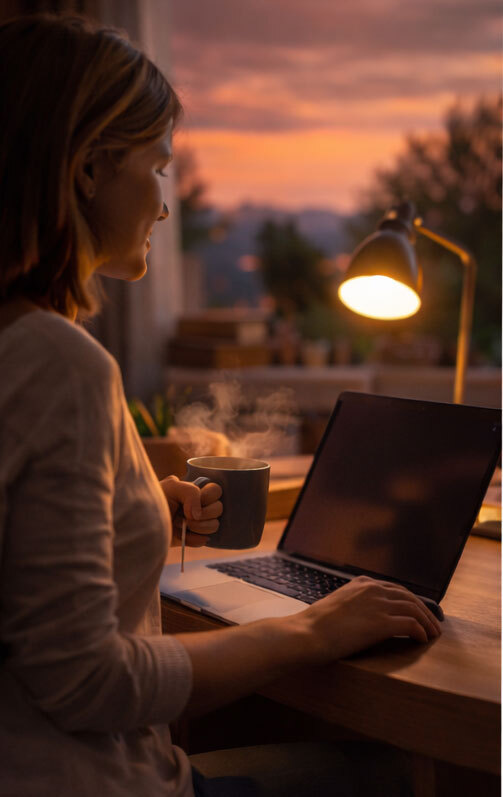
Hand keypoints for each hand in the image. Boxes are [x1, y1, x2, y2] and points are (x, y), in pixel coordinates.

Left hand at [159, 475, 222, 546]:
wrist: (141, 523)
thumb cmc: (154, 500)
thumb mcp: (171, 487)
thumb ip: (191, 492)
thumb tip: (198, 515)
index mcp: (196, 491)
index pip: (216, 490)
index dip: (208, 497)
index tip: (192, 501)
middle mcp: (199, 506)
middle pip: (219, 508)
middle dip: (203, 514)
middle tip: (185, 516)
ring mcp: (197, 522)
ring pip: (215, 525)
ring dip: (198, 527)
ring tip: (180, 526)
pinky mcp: (193, 538)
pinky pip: (203, 540)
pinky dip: (192, 539)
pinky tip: (180, 535)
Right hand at [296, 576, 440, 664]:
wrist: (307, 633)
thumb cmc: (316, 625)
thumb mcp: (336, 604)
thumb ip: (353, 603)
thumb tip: (363, 615)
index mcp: (361, 582)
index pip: (396, 588)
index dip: (412, 600)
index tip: (420, 611)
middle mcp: (372, 589)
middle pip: (410, 596)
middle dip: (425, 610)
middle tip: (433, 624)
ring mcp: (378, 604)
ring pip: (414, 609)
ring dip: (428, 622)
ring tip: (433, 634)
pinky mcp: (381, 623)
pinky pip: (411, 625)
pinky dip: (421, 632)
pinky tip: (422, 640)